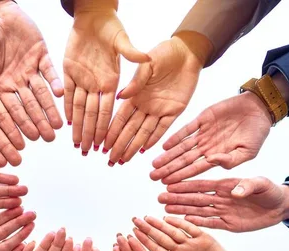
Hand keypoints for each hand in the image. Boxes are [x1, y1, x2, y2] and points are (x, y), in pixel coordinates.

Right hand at [0, 1, 63, 142]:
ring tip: (57, 126)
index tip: (21, 144)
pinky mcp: (42, 56)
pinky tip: (60, 94)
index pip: (8, 111)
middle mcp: (16, 81)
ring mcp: (30, 70)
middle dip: (37, 123)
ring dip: (49, 109)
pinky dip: (56, 82)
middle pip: (28, 107)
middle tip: (46, 139)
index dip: (14, 127)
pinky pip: (50, 72)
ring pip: (41, 94)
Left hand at [64, 1, 148, 154]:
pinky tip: (67, 123)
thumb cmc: (111, 26)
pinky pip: (68, 93)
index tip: (105, 144)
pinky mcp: (69, 71)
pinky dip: (67, 108)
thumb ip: (131, 52)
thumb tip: (145, 58)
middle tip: (87, 152)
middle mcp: (97, 85)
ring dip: (79, 126)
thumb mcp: (121, 40)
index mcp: (111, 81)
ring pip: (79, 108)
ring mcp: (83, 79)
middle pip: (93, 114)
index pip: (108, 111)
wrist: (93, 15)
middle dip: (90, 134)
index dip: (106, 128)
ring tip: (77, 144)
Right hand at [104, 32, 207, 165]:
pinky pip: (163, 128)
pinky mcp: (175, 110)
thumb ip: (135, 82)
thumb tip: (119, 96)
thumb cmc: (164, 53)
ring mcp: (159, 109)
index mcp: (136, 94)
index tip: (103, 144)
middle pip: (130, 129)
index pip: (120, 117)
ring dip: (134, 146)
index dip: (112, 131)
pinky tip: (144, 150)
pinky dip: (154, 139)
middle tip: (110, 160)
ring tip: (123, 159)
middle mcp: (145, 105)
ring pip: (144, 132)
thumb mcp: (147, 65)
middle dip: (120, 145)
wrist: (186, 52)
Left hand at [131, 216, 249, 250]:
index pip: (157, 250)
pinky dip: (180, 223)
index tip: (133, 235)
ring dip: (160, 224)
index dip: (146, 242)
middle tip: (135, 220)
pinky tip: (168, 218)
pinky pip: (190, 228)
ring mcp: (190, 243)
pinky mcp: (203, 236)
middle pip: (161, 238)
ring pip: (173, 231)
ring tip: (148, 217)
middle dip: (148, 230)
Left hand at [150, 92, 271, 183]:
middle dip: (169, 169)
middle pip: (184, 160)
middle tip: (153, 178)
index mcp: (217, 156)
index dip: (181, 177)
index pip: (195, 169)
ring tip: (155, 165)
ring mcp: (204, 133)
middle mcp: (207, 146)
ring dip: (168, 155)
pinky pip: (186, 128)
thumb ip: (230, 160)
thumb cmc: (257, 133)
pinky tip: (164, 145)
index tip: (168, 185)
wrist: (260, 109)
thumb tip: (212, 163)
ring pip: (182, 146)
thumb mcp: (248, 152)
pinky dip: (176, 136)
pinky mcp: (203, 118)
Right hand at [158, 177, 288, 231]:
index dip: (186, 185)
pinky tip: (183, 222)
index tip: (170, 184)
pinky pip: (210, 223)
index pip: (202, 185)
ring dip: (182, 210)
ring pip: (198, 211)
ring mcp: (223, 211)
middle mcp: (221, 198)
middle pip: (195, 198)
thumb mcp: (262, 184)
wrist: (281, 206)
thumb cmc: (271, 191)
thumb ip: (247, 185)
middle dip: (177, 197)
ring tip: (165, 209)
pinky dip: (197, 223)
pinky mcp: (229, 224)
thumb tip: (234, 191)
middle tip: (160, 197)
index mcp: (227, 185)